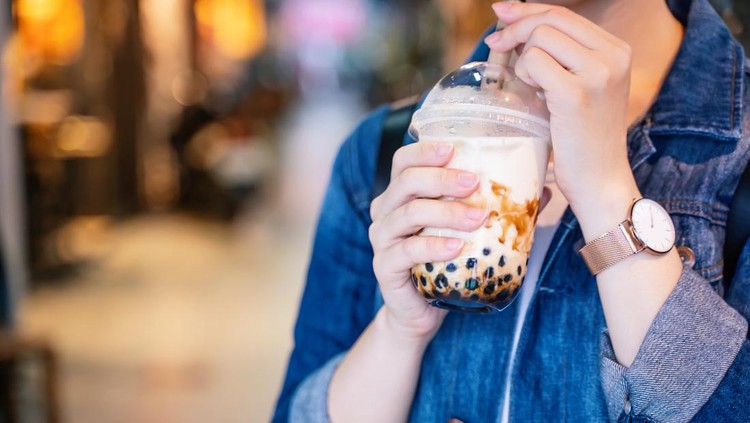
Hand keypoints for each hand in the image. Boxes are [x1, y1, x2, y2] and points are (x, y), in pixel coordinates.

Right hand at [368, 142, 482, 342]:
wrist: (420, 311)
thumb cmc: (444, 263)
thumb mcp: (466, 230)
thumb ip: (495, 207)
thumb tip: (543, 190)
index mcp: (401, 195)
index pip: (404, 161)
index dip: (425, 151)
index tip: (454, 149)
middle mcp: (386, 212)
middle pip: (406, 182)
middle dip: (442, 178)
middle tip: (474, 182)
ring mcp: (382, 239)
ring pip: (407, 214)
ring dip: (445, 212)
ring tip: (476, 217)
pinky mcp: (384, 266)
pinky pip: (406, 251)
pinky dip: (432, 247)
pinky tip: (456, 246)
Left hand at [485, 2, 640, 238]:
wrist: (600, 180)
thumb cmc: (581, 139)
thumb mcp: (579, 88)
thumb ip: (560, 58)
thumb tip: (514, 26)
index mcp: (616, 50)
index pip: (564, 14)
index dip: (528, 10)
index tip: (502, 13)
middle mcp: (613, 55)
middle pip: (551, 18)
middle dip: (515, 25)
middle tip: (494, 42)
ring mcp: (598, 72)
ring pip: (540, 36)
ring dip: (522, 58)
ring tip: (531, 87)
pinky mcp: (577, 93)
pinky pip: (534, 62)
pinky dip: (524, 74)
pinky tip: (533, 95)